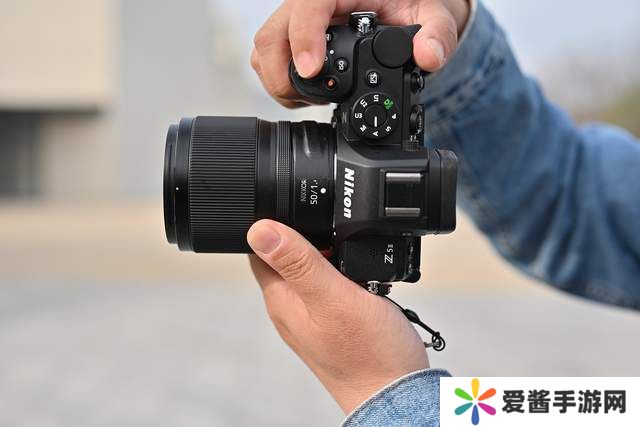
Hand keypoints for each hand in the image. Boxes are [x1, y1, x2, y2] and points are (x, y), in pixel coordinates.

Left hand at [247, 220, 427, 413]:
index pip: (261, 248)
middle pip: (288, 254)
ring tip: (354, 266)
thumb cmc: (368, 353)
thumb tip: (258, 229)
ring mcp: (312, 315)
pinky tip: (362, 280)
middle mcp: (291, 307)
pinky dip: (345, 274)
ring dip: (331, 256)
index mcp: (281, 298)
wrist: (397, 393)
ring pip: (313, 268)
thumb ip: (298, 262)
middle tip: (339, 242)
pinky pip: (332, 285)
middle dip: (310, 237)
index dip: (278, 224)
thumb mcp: (333, 297)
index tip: (305, 215)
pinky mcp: (333, 321)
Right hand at [251, 0, 469, 106]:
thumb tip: (429, 56)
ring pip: (264, 50)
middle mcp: (312, 3)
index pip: (308, 7)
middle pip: (273, 35)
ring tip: (314, 99)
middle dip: (284, 75)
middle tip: (315, 99)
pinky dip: (282, 83)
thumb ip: (438, 33)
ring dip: (280, 83)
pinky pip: (269, 60)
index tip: (312, 70)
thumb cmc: (411, 4)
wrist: (403, 4)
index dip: (304, 39)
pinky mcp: (292, 38)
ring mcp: (297, 21)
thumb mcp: (433, 13)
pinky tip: (310, 94)